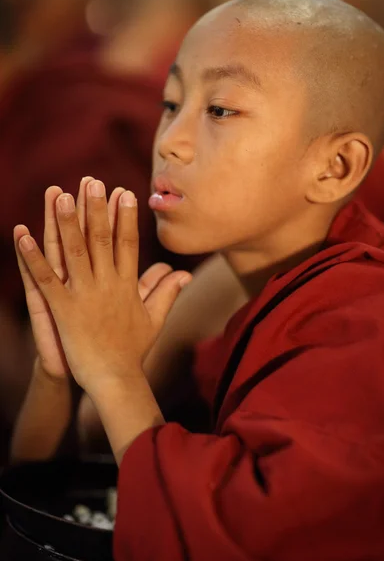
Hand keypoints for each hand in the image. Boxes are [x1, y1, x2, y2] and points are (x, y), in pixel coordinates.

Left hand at [15, 180, 191, 394]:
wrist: (115, 379)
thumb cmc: (134, 350)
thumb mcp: (154, 319)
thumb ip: (167, 292)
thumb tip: (185, 274)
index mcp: (127, 285)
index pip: (128, 243)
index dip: (125, 217)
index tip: (124, 192)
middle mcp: (107, 284)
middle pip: (100, 239)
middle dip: (95, 208)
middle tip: (91, 181)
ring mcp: (84, 295)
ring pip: (73, 252)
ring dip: (65, 222)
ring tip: (59, 195)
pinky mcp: (63, 309)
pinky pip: (46, 278)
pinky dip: (32, 257)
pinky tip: (22, 235)